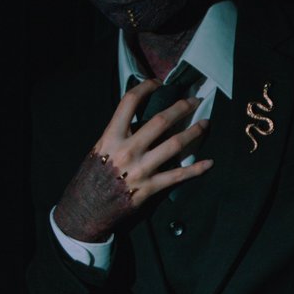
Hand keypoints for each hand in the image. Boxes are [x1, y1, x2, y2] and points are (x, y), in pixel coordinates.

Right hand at [53, 79, 212, 240]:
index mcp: (111, 137)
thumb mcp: (98, 150)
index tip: (157, 83)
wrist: (85, 211)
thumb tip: (138, 119)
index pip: (129, 102)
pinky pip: (178, 176)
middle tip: (195, 101)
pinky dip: (196, 169)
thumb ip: (118, 135)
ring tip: (205, 124)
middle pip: (161, 121)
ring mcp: (141, 169)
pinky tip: (209, 163)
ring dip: (194, 132)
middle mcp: (127, 150)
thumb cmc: (90, 179)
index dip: (145, 88)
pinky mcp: (150, 188)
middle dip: (181, 107)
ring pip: (175, 144)